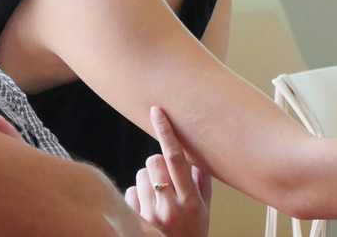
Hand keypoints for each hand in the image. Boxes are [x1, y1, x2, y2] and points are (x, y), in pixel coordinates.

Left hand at [125, 107, 210, 236]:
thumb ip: (202, 183)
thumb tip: (198, 154)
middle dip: (158, 163)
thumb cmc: (193, 233)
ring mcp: (150, 214)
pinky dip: (138, 195)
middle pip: (154, 161)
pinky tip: (148, 208)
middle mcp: (170, 206)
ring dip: (148, 180)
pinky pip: (131, 191)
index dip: (166, 132)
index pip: (176, 158)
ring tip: (159, 197)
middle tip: (166, 178)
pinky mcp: (133, 218)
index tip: (157, 111)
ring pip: (141, 174)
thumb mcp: (205, 211)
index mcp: (191, 201)